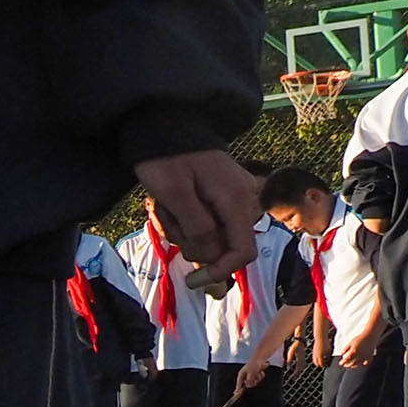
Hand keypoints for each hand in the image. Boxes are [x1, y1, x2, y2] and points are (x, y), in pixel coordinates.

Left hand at [136, 149, 261, 283]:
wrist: (164, 124)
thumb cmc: (164, 157)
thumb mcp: (173, 193)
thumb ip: (197, 226)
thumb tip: (213, 256)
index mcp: (235, 200)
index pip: (243, 252)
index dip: (219, 272)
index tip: (190, 282)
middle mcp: (244, 200)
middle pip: (223, 246)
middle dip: (190, 241)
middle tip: (165, 215)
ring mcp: (234, 197)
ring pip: (212, 236)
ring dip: (183, 230)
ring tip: (164, 204)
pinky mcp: (223, 195)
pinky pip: (208, 221)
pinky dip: (185, 221)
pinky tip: (170, 203)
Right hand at [235, 355, 277, 394]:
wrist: (260, 358)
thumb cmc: (254, 364)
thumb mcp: (251, 374)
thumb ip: (249, 381)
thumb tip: (248, 385)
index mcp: (241, 375)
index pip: (238, 384)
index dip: (237, 389)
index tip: (235, 394)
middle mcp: (246, 375)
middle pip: (248, 384)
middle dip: (252, 382)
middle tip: (254, 378)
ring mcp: (251, 375)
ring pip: (255, 382)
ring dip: (258, 378)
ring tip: (258, 372)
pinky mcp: (256, 374)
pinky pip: (259, 379)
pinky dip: (261, 376)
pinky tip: (260, 371)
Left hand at [338, 319, 380, 367]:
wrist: (370, 335)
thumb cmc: (359, 338)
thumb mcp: (350, 343)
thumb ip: (345, 349)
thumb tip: (341, 354)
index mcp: (353, 352)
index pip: (346, 360)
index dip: (342, 362)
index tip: (340, 363)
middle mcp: (359, 356)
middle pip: (351, 363)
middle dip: (347, 365)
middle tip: (345, 365)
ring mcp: (365, 357)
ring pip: (358, 365)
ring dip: (353, 366)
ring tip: (351, 365)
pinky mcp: (370, 357)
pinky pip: (366, 363)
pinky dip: (363, 364)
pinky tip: (361, 363)